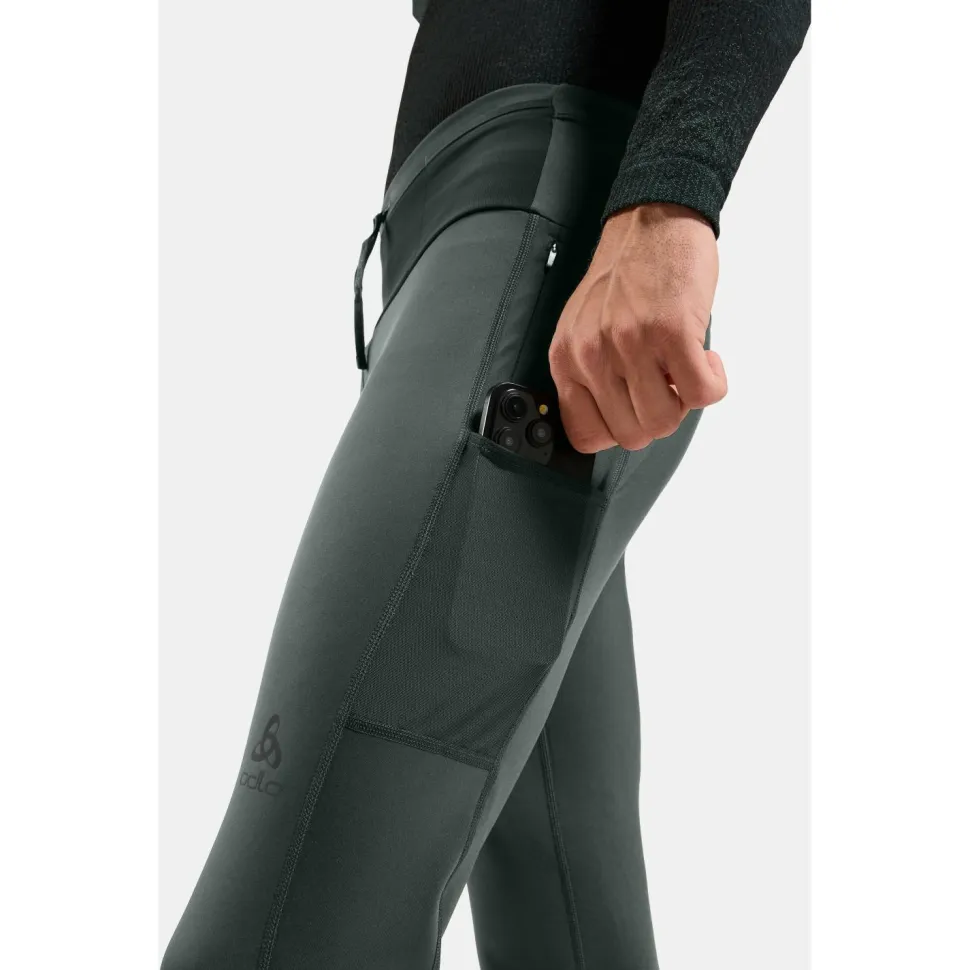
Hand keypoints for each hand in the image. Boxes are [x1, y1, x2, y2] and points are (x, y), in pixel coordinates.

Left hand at [549, 203, 726, 452]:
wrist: (652, 221)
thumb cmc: (625, 276)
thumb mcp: (583, 328)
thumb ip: (588, 375)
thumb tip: (610, 421)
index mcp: (567, 358)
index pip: (584, 434)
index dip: (617, 431)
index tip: (633, 411)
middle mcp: (593, 355)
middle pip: (631, 434)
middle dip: (656, 418)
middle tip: (666, 386)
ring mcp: (631, 344)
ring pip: (663, 421)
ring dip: (684, 403)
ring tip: (684, 370)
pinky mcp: (672, 332)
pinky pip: (700, 393)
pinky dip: (712, 383)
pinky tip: (706, 360)